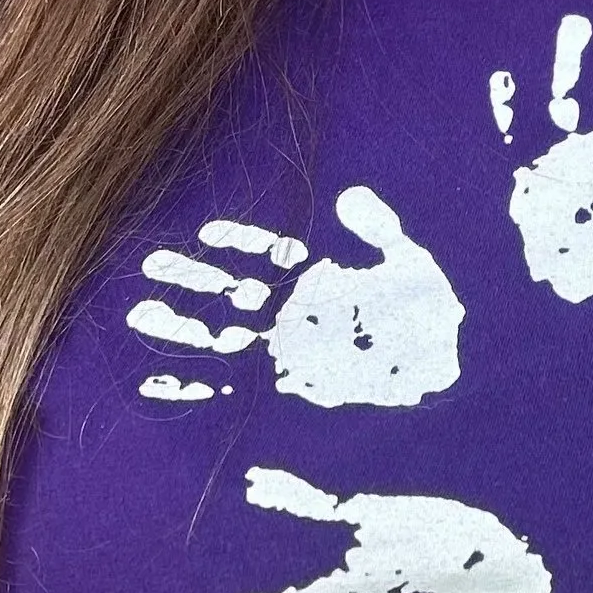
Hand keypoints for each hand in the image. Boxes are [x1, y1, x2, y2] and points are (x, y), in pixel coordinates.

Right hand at [126, 185, 463, 409]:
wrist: (453, 377)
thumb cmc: (439, 316)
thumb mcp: (414, 266)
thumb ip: (380, 232)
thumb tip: (347, 198)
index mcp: (318, 276)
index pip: (266, 252)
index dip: (237, 241)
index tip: (205, 230)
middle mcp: (293, 313)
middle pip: (231, 291)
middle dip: (191, 281)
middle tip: (146, 267)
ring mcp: (285, 354)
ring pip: (220, 335)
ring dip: (182, 327)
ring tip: (138, 314)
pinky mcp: (286, 393)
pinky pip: (230, 388)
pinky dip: (194, 383)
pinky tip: (159, 376)